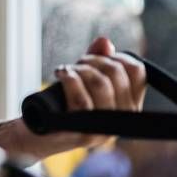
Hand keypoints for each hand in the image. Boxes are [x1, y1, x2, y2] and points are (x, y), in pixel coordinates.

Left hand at [39, 36, 147, 152]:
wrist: (37, 134)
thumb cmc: (63, 105)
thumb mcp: (83, 79)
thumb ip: (97, 59)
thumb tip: (104, 42)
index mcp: (129, 107)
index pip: (138, 72)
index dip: (117, 57)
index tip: (97, 58)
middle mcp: (121, 121)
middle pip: (117, 73)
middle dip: (93, 60)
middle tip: (77, 64)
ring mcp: (104, 130)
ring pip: (100, 84)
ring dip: (80, 69)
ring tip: (66, 71)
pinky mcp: (83, 134)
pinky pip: (81, 100)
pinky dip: (70, 80)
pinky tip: (61, 74)